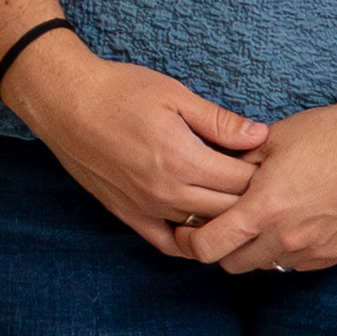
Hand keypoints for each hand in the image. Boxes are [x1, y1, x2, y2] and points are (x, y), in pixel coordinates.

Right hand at [7, 32, 271, 260]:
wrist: (64, 103)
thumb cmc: (119, 91)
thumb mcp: (174, 94)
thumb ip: (219, 121)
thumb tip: (259, 135)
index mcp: (183, 159)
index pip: (242, 181)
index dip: (263, 174)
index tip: (272, 163)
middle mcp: (167, 192)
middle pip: (228, 211)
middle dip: (251, 200)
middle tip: (263, 186)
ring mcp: (146, 208)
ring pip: (202, 230)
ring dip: (224, 221)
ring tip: (239, 205)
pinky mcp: (128, 215)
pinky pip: (166, 244)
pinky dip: (189, 243)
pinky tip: (203, 230)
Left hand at [180, 87, 336, 282]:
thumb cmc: (331, 134)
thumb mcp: (273, 139)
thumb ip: (236, 161)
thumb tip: (208, 168)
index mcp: (264, 208)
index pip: (209, 248)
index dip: (190, 243)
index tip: (188, 232)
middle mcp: (287, 238)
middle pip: (233, 264)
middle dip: (222, 248)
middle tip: (224, 224)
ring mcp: (315, 250)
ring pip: (267, 266)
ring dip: (257, 250)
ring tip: (264, 220)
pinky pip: (300, 264)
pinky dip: (288, 251)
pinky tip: (294, 224)